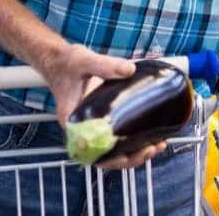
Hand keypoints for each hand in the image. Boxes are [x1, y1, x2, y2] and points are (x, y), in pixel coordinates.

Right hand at [36, 44, 165, 168]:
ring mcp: (93, 126)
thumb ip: (105, 65)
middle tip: (153, 147)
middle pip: (106, 155)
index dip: (110, 158)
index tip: (129, 154)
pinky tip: (152, 134)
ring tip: (158, 144)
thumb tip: (130, 70)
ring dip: (135, 151)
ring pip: (114, 149)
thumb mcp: (84, 61)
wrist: (59, 60)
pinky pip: (117, 135)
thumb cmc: (66, 64)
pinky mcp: (102, 119)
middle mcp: (82, 129)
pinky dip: (134, 139)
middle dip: (131, 157)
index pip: (90, 151)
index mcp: (73, 122)